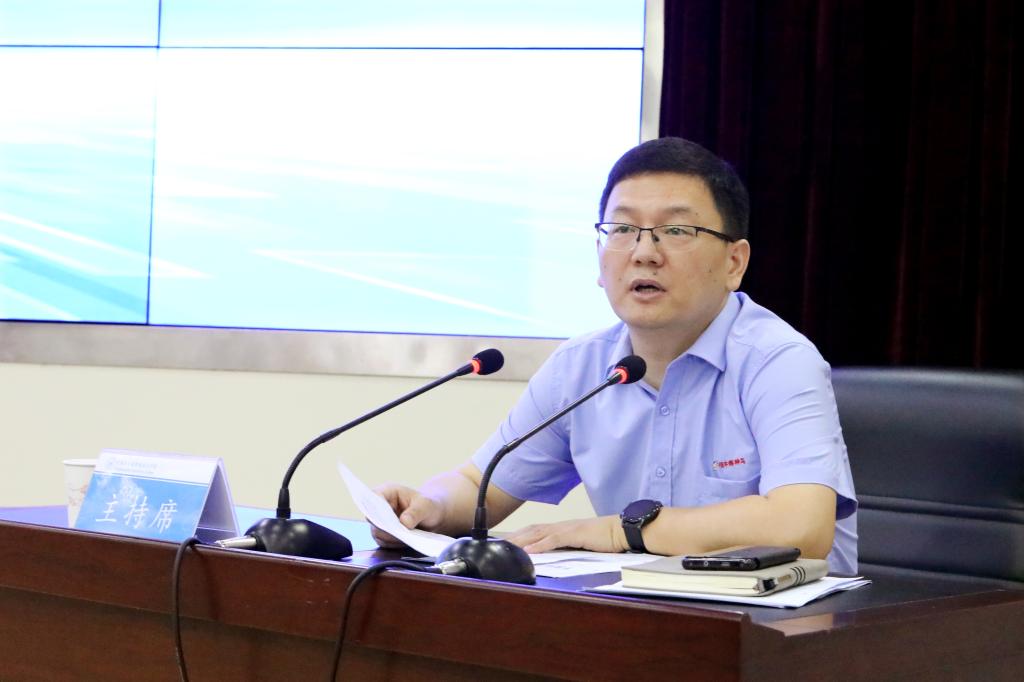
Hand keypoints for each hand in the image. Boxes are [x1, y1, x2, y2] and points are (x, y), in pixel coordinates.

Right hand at [370, 483, 444, 548]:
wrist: (432, 518)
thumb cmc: (428, 506)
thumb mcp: (426, 506)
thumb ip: (416, 512)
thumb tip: (404, 522)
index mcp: (389, 492)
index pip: (374, 497)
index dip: (374, 507)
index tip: (384, 518)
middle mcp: (381, 506)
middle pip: (373, 518)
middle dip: (385, 527)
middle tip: (399, 532)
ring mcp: (381, 521)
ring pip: (377, 532)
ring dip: (390, 537)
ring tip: (406, 537)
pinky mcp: (384, 534)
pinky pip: (383, 542)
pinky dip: (393, 544)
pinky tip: (405, 542)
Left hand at [503, 515, 628, 553]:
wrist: (623, 531)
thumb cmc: (606, 539)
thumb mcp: (582, 545)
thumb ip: (568, 549)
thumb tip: (554, 557)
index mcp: (562, 529)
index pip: (535, 531)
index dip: (518, 535)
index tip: (503, 542)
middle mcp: (561, 526)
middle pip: (531, 530)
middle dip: (513, 537)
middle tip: (495, 545)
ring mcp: (568, 529)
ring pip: (538, 533)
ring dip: (521, 541)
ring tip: (506, 548)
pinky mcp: (576, 534)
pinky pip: (554, 540)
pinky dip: (540, 546)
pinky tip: (529, 551)